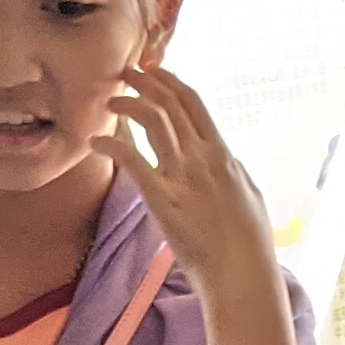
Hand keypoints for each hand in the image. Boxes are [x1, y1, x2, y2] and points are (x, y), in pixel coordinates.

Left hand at [107, 63, 277, 302]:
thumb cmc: (249, 242)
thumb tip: (223, 158)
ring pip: (151, 121)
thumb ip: (230, 171)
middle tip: (126, 73)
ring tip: (111, 99)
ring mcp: (181, 177)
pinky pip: (132, 160)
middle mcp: (201, 158)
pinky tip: (95, 140)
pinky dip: (111, 144)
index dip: (171, 81)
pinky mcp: (162, 199)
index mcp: (223, 154)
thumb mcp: (248, 194)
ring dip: (128, 103)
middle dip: (145, 82)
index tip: (155, 71)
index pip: (193, 104)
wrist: (242, 274)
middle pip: (169, 104)